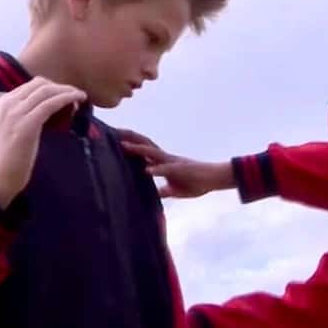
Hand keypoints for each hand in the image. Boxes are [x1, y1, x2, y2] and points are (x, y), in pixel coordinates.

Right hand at [0, 77, 86, 207]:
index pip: (34, 84)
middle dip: (62, 87)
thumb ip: (28, 114)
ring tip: (81, 97)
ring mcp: (16, 113)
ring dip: (67, 92)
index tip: (68, 94)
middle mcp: (9, 103)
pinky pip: (50, 105)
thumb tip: (54, 106)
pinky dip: (66, 99)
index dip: (55, 86)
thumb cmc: (11, 156)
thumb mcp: (16, 127)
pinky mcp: (26, 125)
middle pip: (41, 84)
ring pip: (47, 92)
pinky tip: (77, 101)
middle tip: (77, 96)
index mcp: (5, 101)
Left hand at [118, 129, 232, 198]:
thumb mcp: (175, 190)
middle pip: (145, 144)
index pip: (143, 150)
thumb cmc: (196, 183)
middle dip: (129, 138)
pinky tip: (146, 170)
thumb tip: (152, 195)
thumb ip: (163, 191)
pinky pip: (168, 169)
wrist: (215, 178)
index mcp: (163, 162)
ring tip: (124, 145)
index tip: (114, 138)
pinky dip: (157, 169)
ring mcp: (173, 162)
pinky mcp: (182, 169)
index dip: (130, 143)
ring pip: (153, 152)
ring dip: (138, 149)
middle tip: (113, 132)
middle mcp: (166, 158)